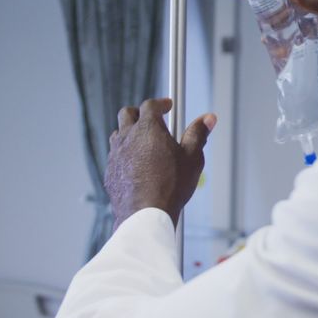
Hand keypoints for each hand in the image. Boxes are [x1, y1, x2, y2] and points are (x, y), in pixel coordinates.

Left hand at [105, 98, 216, 229]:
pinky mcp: (110, 172)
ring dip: (130, 133)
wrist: (145, 214)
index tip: (167, 106)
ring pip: (118, 134)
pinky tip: (137, 165)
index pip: (151, 105)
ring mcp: (116, 155)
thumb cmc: (169, 186)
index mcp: (148, 129)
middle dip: (140, 113)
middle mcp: (127, 138)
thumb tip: (207, 119)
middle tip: (153, 119)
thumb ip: (198, 134)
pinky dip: (125, 155)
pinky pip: (115, 156)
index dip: (160, 103)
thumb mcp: (192, 157)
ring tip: (145, 143)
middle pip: (128, 114)